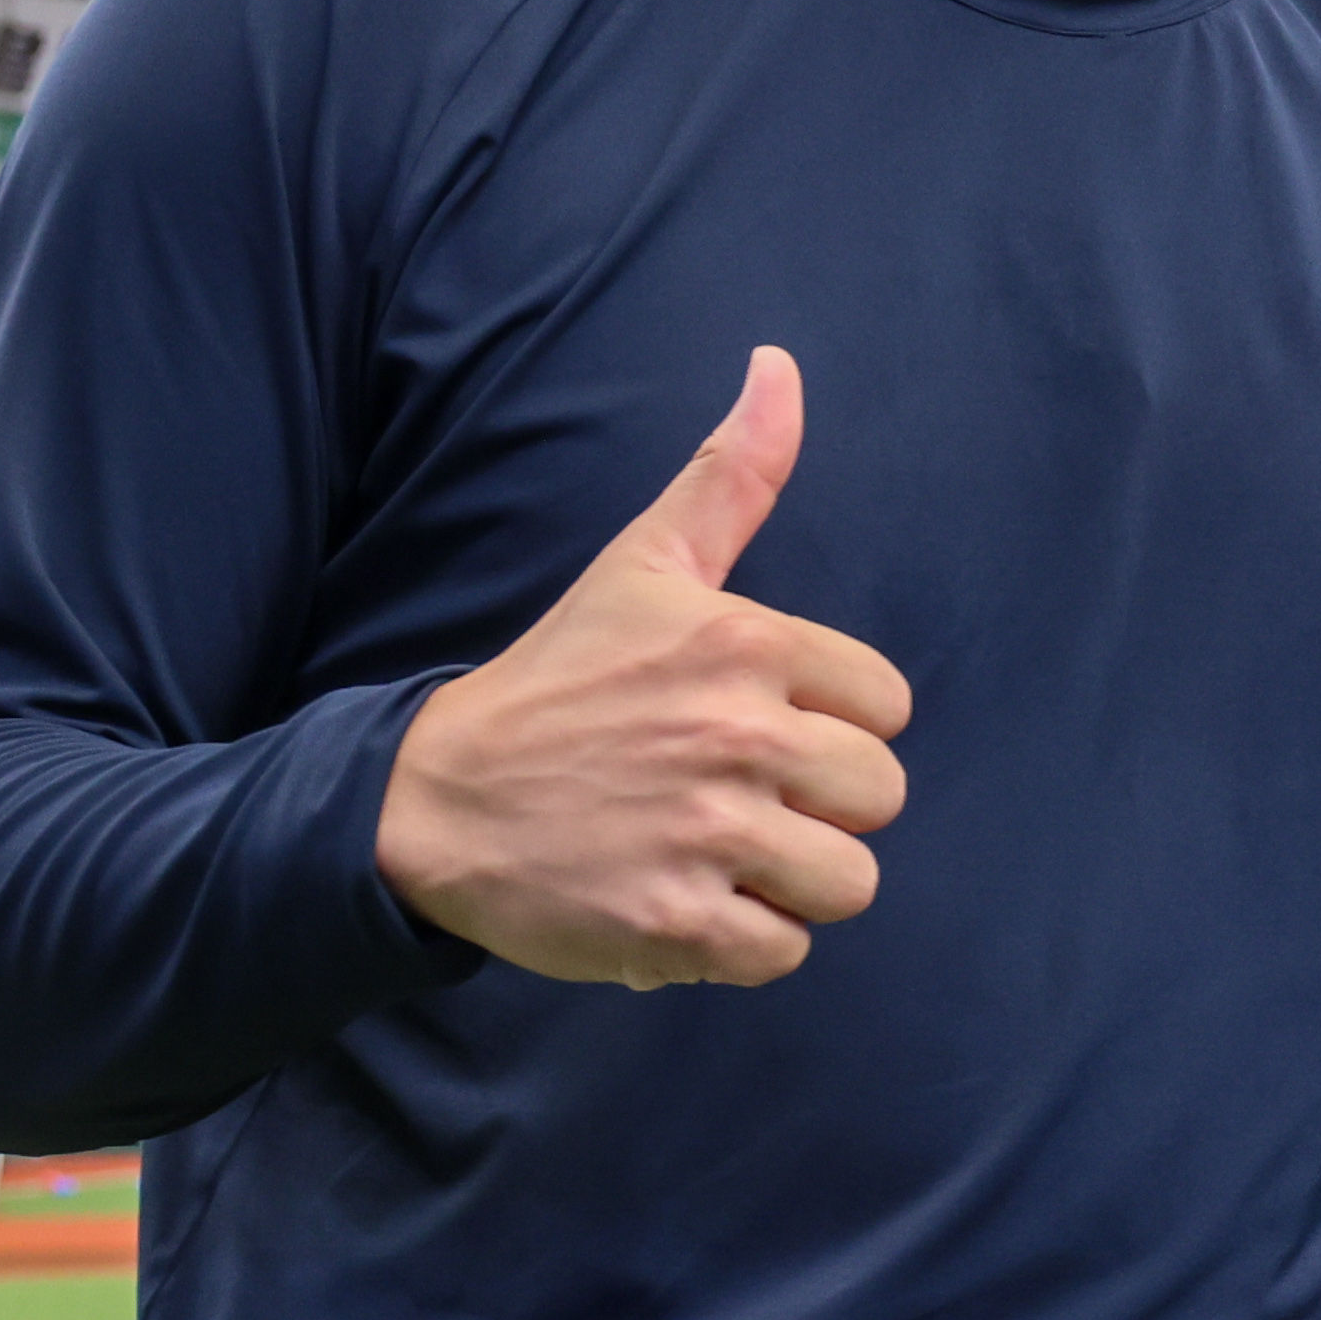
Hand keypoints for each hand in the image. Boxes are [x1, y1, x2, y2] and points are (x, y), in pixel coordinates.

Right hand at [369, 346, 915, 985]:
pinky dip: (741, 944)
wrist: (433, 798)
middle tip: (732, 797)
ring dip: (788, 883)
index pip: (887, 707)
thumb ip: (734, 475)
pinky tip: (683, 903)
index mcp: (746, 645)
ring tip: (712, 853)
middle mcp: (737, 736)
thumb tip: (781, 366)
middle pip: (878, 799)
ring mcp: (707, 835)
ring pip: (847, 883)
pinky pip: (783, 954)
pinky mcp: (676, 924)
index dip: (831, 725)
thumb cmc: (555, 682)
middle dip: (818, 809)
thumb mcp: (645, 564)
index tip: (757, 728)